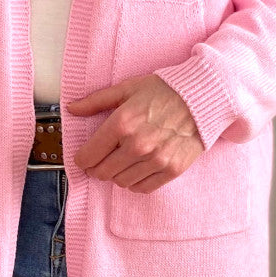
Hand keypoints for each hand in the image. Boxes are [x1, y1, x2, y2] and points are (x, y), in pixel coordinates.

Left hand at [66, 74, 203, 192]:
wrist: (203, 96)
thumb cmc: (165, 90)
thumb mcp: (127, 88)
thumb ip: (97, 101)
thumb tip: (72, 108)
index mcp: (122, 123)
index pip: (89, 155)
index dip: (82, 159)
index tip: (84, 157)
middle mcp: (137, 145)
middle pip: (103, 172)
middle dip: (97, 168)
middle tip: (101, 161)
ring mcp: (156, 159)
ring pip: (121, 182)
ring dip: (117, 175)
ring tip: (122, 162)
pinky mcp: (172, 169)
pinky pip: (143, 188)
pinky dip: (136, 182)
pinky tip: (138, 169)